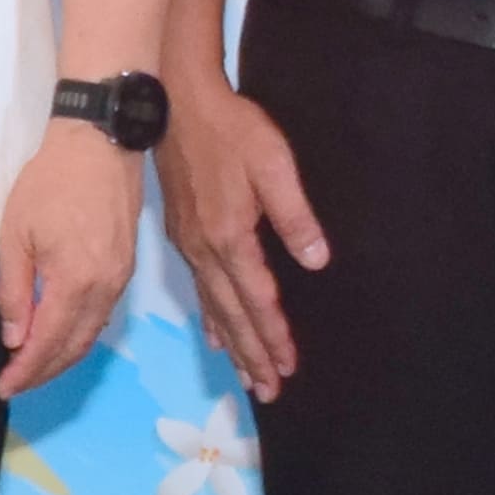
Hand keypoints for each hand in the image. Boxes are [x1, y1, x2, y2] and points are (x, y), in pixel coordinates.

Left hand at [0, 119, 141, 400]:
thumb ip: (14, 290)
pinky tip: (60, 336)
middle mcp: (105, 288)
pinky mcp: (126, 268)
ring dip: (62, 357)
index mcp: (75, 281)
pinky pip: (102, 315)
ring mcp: (120, 279)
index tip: (4, 387)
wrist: (100, 144)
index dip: (26, 370)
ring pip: (91, 334)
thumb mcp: (16, 234)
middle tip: (15, 384)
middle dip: (44, 372)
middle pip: (74, 347)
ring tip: (33, 367)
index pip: (49, 342)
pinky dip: (79, 334)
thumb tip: (14, 337)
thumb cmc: (50, 183)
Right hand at [154, 82, 329, 397]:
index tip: (289, 366)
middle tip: (269, 391)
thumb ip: (294, 215)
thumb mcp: (273, 164)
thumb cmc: (231, 129)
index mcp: (231, 237)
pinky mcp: (182, 234)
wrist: (177, 103)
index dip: (274, 335)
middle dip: (252, 355)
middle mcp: (206, 251)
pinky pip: (198, 290)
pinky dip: (209, 318)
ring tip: (247, 377)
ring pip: (213, 307)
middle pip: (233, 314)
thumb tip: (317, 261)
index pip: (257, 299)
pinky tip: (214, 335)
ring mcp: (190, 244)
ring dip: (232, 345)